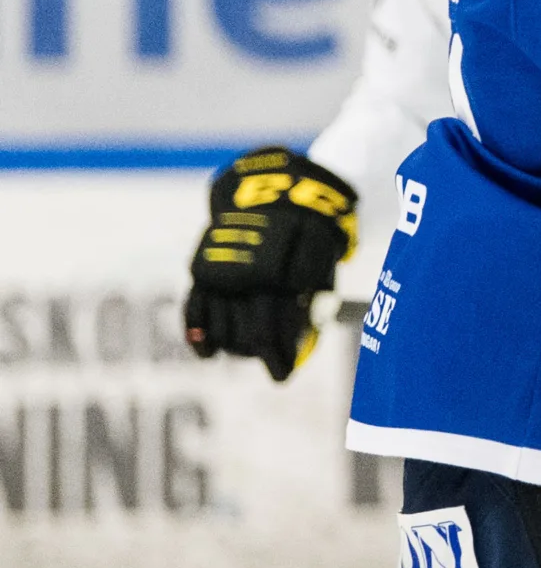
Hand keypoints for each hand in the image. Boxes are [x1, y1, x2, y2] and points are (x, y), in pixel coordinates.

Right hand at [184, 148, 357, 382]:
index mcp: (283, 272)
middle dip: (262, 355)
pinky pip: (194, 305)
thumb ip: (312, 296)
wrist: (275, 191)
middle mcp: (250, 275)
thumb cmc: (308, 234)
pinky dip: (197, 332)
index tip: (284, 376)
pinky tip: (207, 353)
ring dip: (233, 346)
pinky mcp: (204, 267)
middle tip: (274, 370)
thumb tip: (306, 340)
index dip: (280, 356)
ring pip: (221, 322)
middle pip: (250, 329)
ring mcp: (224, 271)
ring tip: (247, 357)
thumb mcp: (319, 259)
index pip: (278, 326)